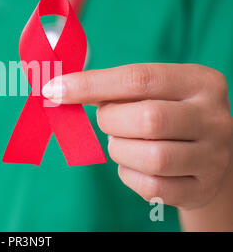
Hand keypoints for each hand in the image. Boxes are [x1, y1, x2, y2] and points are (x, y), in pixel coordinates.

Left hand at [42, 63, 232, 209]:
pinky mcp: (202, 189)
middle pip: (148, 119)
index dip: (91, 85)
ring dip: (120, 150)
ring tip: (121, 142)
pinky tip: (132, 163)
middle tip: (107, 121)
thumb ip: (111, 88)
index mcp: (199, 81)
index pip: (138, 78)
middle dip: (111, 121)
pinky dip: (129, 175)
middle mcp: (213, 118)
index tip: (54, 89)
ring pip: (152, 158)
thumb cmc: (166, 111)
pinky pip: (153, 187)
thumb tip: (58, 89)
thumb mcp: (151, 91)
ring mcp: (212, 157)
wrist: (206, 151)